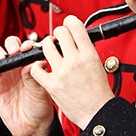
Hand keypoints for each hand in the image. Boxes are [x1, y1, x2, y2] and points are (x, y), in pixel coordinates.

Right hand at [0, 37, 56, 135]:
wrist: (30, 126)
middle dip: (12, 45)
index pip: (28, 48)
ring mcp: (6, 73)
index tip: (28, 48)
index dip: (27, 45)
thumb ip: (34, 78)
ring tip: (2, 57)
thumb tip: (31, 64)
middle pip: (12, 47)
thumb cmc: (40, 108)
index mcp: (32, 66)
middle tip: (15, 51)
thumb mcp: (41, 93)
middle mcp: (19, 67)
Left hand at [28, 15, 114, 129]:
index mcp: (89, 54)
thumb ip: (86, 50)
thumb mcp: (98, 65)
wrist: (97, 112)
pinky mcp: (51, 84)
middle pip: (59, 33)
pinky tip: (42, 67)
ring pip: (45, 46)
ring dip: (46, 46)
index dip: (69, 22)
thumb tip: (77, 38)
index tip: (68, 24)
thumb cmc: (99, 92)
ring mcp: (62, 72)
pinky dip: (37, 66)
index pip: (75, 26)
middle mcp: (75, 61)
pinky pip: (36, 68)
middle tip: (58, 39)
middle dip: (57, 33)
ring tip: (50, 52)